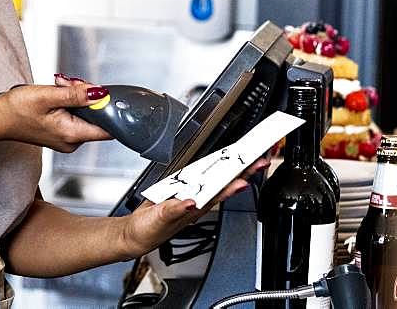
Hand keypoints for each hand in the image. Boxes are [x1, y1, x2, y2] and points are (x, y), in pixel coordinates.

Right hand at [0, 76, 112, 151]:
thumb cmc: (15, 110)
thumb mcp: (47, 96)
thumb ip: (76, 95)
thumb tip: (100, 94)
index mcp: (72, 134)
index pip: (108, 128)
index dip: (108, 107)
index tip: (99, 92)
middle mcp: (72, 141)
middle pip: (96, 116)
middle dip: (86, 95)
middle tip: (67, 84)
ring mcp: (67, 138)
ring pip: (86, 113)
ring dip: (76, 96)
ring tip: (57, 87)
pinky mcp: (61, 132)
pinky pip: (75, 114)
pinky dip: (69, 101)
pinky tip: (56, 94)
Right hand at [116, 156, 270, 258]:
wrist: (136, 234)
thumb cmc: (149, 232)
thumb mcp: (160, 221)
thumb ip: (174, 211)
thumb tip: (190, 203)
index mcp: (194, 209)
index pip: (220, 192)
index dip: (236, 182)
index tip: (250, 174)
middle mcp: (196, 202)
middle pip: (223, 184)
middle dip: (243, 172)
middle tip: (261, 161)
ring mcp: (189, 196)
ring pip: (213, 180)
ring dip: (230, 170)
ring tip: (247, 161)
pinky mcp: (178, 190)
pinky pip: (196, 179)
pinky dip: (206, 172)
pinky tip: (215, 166)